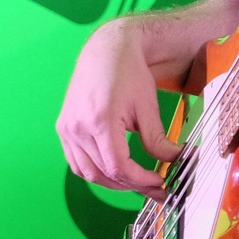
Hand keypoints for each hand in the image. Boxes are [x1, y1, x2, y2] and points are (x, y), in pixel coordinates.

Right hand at [56, 18, 176, 199]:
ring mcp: (67, 128)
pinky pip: (76, 162)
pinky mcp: (63, 127)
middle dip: (132, 186)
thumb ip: (159, 141)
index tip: (160, 183)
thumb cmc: (127, 73)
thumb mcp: (148, 107)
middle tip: (156, 189)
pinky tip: (114, 172)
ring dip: (112, 183)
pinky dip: (95, 172)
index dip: (141, 181)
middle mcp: (77, 126)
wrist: (106, 49)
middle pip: (103, 173)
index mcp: (99, 120)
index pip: (118, 166)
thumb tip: (174, 163)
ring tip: (137, 183)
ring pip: (87, 173)